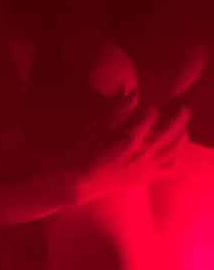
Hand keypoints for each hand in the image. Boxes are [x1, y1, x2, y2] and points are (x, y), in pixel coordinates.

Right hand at [73, 92, 191, 202]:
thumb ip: (118, 109)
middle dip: (178, 118)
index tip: (151, 106)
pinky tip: (176, 150)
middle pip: (168, 133)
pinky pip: (169, 168)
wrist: (84, 177)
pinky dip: (176, 158)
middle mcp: (142, 154)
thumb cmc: (88, 148)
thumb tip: (132, 91)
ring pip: (172, 151)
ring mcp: (146, 167)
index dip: (151, 110)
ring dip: (181, 138)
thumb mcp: (99, 125)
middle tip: (184, 108)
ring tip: (184, 129)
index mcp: (129, 138)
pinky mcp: (146, 177)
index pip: (149, 118)